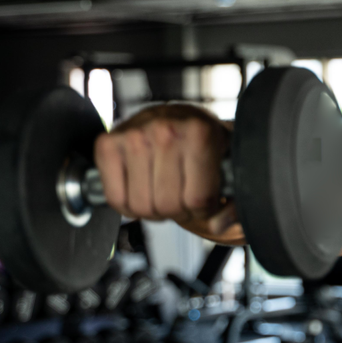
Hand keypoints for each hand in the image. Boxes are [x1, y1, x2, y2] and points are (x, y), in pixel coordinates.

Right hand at [93, 104, 236, 235]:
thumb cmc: (203, 142)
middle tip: (182, 197)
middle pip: (168, 205)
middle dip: (178, 211)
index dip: (203, 210)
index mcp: (199, 132)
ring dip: (154, 211)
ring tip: (163, 193)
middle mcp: (164, 129)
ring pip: (141, 207)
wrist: (178, 116)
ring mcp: (133, 135)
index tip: (205, 200)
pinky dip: (128, 207)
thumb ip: (234, 200)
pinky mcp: (107, 144)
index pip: (198, 199)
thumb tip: (217, 225)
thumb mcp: (229, 163)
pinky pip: (116, 200)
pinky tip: (142, 191)